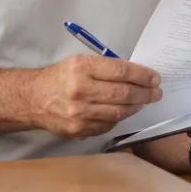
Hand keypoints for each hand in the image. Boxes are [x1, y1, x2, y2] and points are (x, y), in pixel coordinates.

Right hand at [27, 55, 160, 138]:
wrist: (33, 99)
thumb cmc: (60, 77)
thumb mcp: (80, 62)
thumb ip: (105, 68)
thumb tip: (136, 76)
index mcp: (81, 68)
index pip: (120, 71)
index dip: (142, 75)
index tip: (155, 78)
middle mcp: (80, 90)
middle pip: (123, 93)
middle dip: (145, 93)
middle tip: (156, 92)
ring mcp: (79, 113)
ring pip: (118, 112)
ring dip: (136, 107)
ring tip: (144, 102)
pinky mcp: (78, 129)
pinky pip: (108, 125)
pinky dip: (119, 118)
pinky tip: (125, 111)